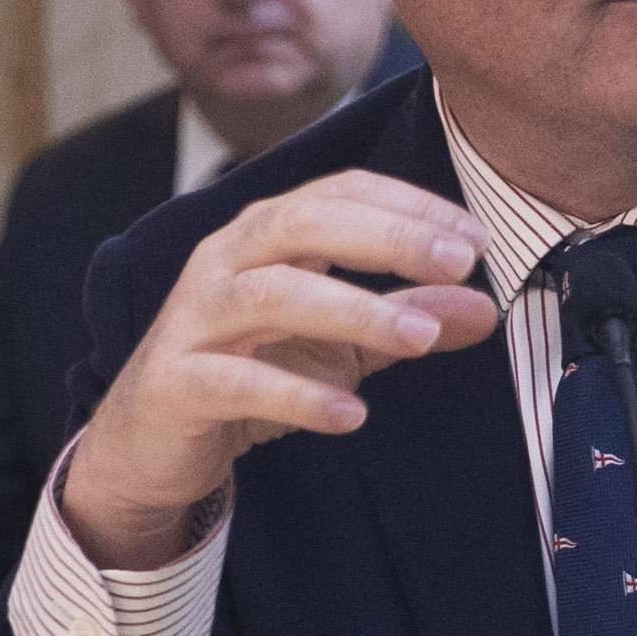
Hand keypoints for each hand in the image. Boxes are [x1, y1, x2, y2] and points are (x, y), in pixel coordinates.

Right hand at [58, 174, 501, 566]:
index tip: (475, 239)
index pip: (338, 193)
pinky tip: (349, 413)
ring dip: (354, 312)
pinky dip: (296, 394)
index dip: (408, 206)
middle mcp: (224, 262)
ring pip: (271, 296)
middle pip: (302, 225)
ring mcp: (194, 319)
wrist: (152, 442)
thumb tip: (484, 307)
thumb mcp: (342, 344)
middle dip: (386, 236)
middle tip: (459, 264)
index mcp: (265, 235)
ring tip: (421, 338)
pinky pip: (236, 380)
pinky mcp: (176, 382)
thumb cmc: (252, 370)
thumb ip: (406, 317)